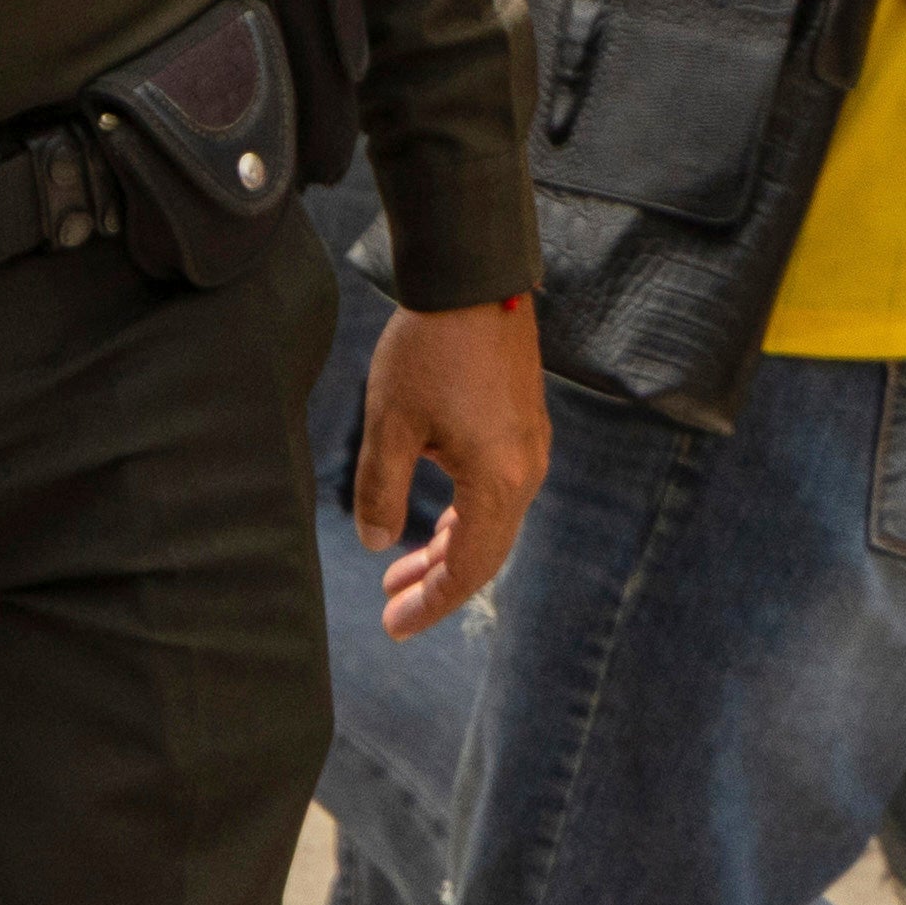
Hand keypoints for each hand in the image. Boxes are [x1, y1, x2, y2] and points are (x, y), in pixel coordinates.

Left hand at [346, 293, 551, 634]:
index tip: (393, 626)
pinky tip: (434, 522)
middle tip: (391, 609)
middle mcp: (525, 469)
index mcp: (498, 479)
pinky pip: (499, 493)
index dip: (431, 602)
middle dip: (437, 584)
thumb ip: (381, 491)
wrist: (473, 278)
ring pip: (492, 522)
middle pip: (485, 551)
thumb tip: (375, 543)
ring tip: (400, 570)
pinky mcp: (523, 424)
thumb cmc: (429, 350)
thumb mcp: (390, 426)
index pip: (468, 566)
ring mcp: (530, 445)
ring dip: (447, 551)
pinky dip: (464, 519)